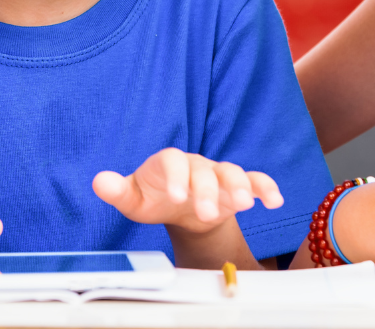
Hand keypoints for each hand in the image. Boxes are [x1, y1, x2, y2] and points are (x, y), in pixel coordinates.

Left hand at [92, 148, 282, 233]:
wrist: (179, 204)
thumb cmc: (154, 197)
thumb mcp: (134, 198)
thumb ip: (118, 190)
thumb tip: (99, 181)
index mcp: (169, 163)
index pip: (173, 161)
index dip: (175, 176)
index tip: (175, 196)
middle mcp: (196, 165)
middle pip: (205, 171)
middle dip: (207, 190)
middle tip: (205, 213)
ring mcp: (218, 174)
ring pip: (232, 173)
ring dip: (241, 186)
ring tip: (245, 204)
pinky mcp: (238, 186)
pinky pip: (256, 180)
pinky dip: (266, 187)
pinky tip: (274, 201)